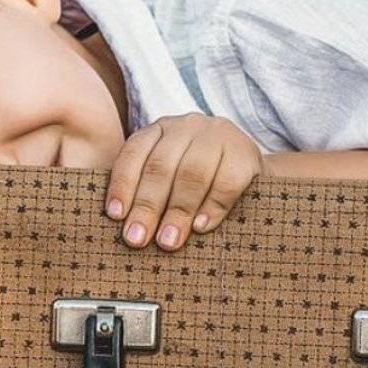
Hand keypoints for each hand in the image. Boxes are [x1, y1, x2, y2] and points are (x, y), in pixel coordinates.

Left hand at [105, 113, 264, 250]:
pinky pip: (226, 181)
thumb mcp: (171, 176)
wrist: (251, 172)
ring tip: (168, 241)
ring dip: (178, 211)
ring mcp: (218, 135)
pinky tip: (201, 227)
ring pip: (192, 173)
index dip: (123, 184)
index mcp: (161, 130)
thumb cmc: (200, 181)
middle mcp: (187, 126)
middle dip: (147, 206)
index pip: (134, 152)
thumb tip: (126, 228)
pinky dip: (213, 207)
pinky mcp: (245, 152)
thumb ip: (148, 192)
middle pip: (161, 166)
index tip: (116, 216)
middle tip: (137, 239)